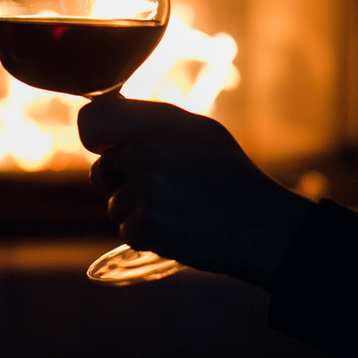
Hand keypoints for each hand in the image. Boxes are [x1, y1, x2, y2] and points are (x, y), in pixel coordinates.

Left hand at [77, 97, 312, 288]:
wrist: (263, 227)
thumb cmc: (232, 180)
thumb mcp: (202, 135)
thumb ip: (155, 129)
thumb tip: (109, 134)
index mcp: (163, 124)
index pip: (97, 120)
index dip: (94, 136)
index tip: (102, 147)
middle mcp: (151, 150)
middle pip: (104, 170)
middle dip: (123, 185)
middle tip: (164, 193)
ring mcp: (148, 188)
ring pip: (115, 205)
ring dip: (139, 214)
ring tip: (180, 213)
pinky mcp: (149, 223)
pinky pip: (128, 231)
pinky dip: (148, 237)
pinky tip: (180, 230)